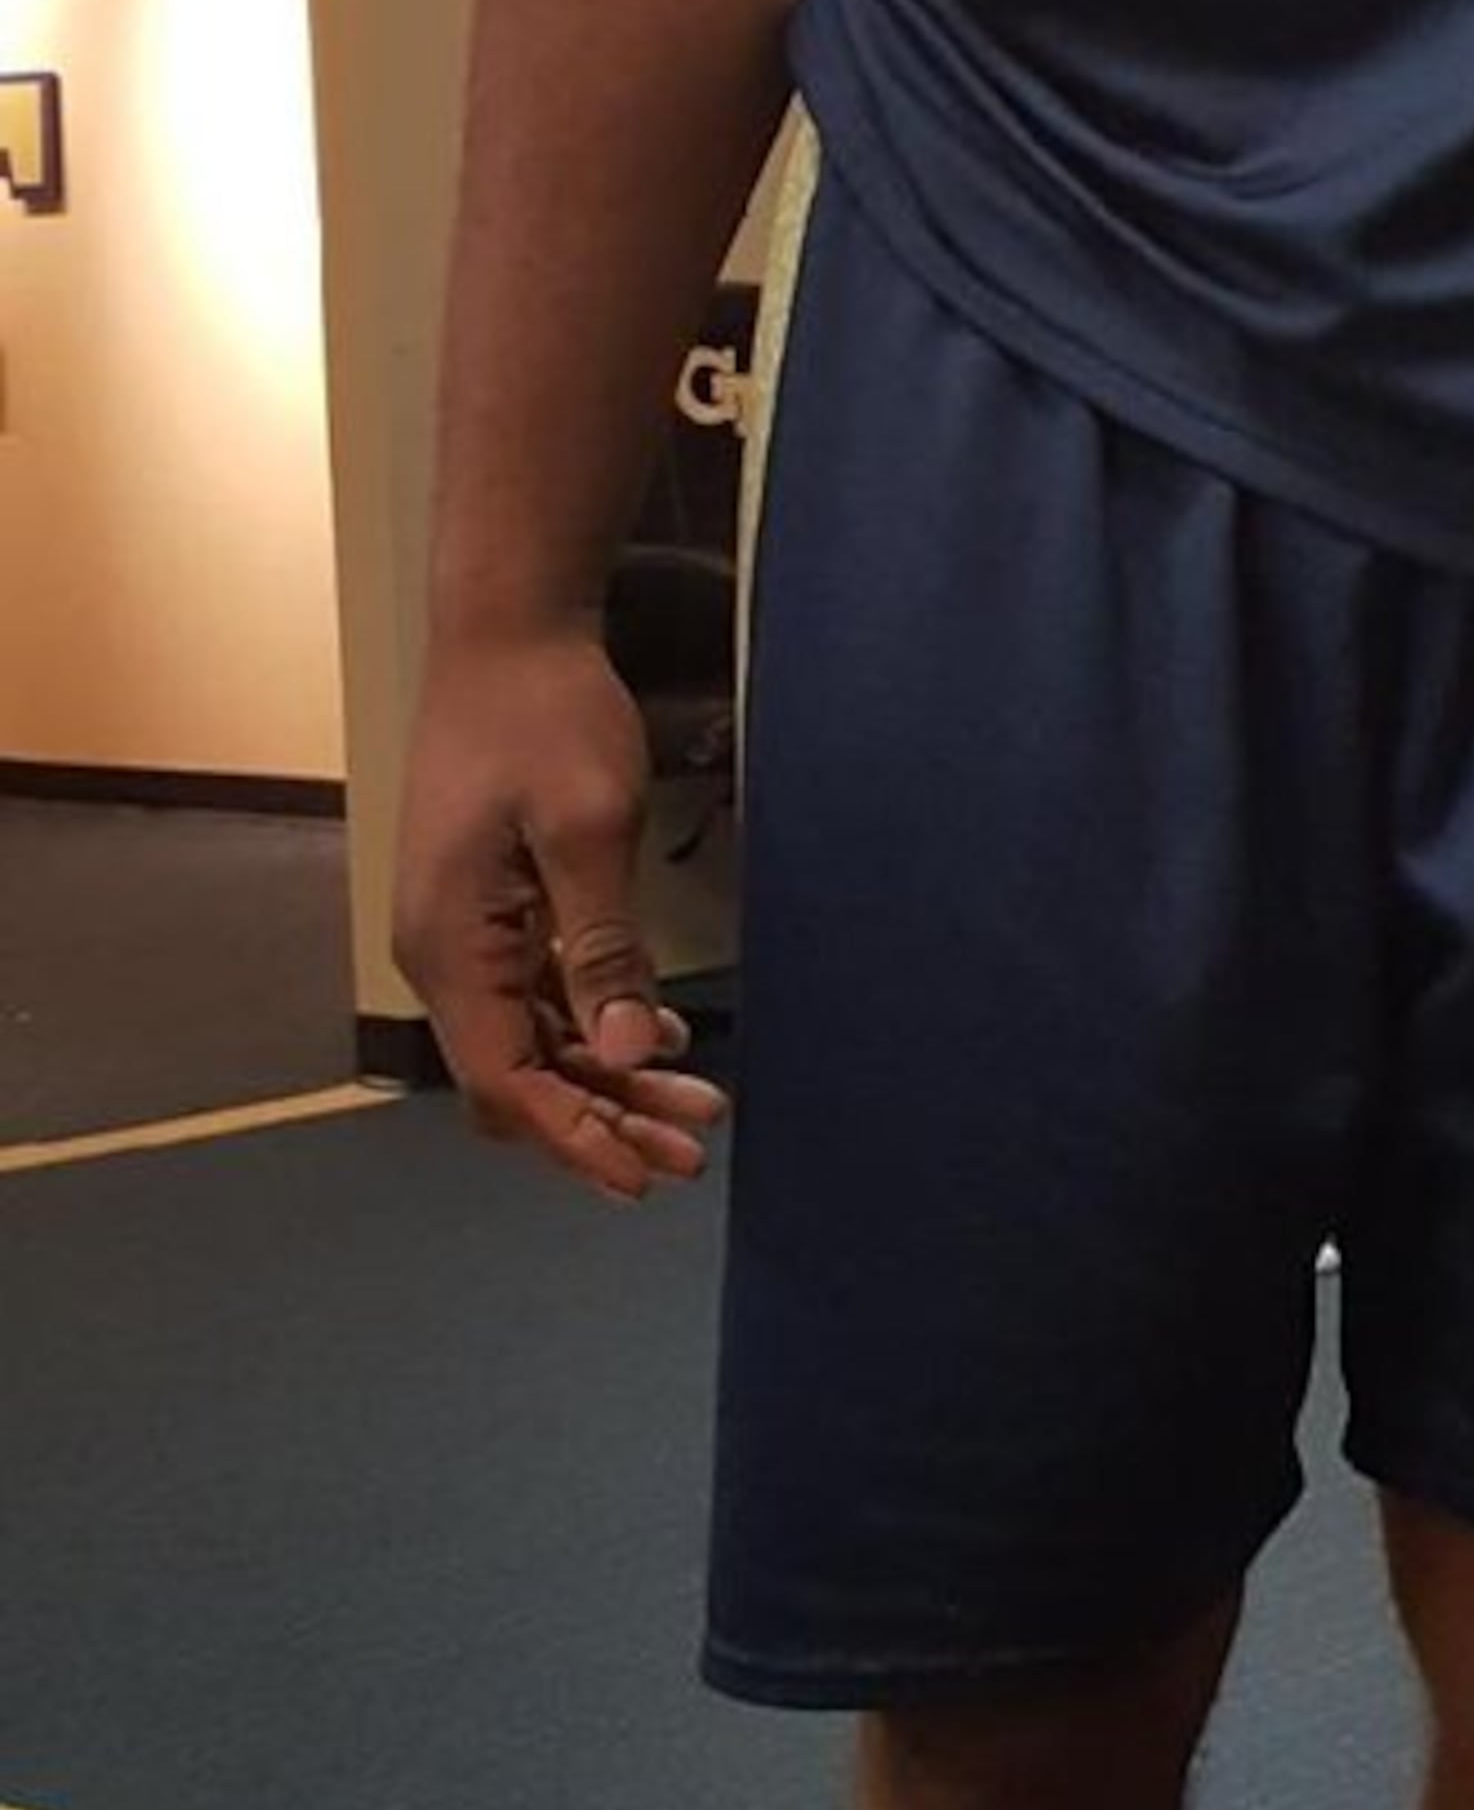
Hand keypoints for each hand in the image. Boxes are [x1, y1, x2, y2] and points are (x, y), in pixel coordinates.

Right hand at [392, 628, 727, 1202]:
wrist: (507, 633)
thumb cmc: (544, 715)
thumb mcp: (588, 829)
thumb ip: (604, 950)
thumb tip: (623, 1052)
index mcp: (449, 945)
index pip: (503, 1081)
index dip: (573, 1137)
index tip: (644, 1176)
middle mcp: (440, 952)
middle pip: (516, 1075)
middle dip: (600, 1120)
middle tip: (693, 1149)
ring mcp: (461, 932)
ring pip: (531, 1041)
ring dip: (606, 1077)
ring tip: (698, 1103)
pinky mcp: (488, 910)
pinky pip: (535, 996)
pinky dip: (593, 1027)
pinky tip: (663, 1039)